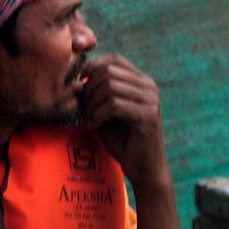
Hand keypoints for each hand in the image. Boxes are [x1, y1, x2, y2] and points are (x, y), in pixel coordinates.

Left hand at [74, 54, 166, 181]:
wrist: (144, 169)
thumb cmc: (122, 141)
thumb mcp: (106, 111)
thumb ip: (97, 93)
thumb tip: (77, 76)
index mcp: (141, 81)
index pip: (114, 59)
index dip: (92, 67)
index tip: (79, 85)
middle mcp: (149, 86)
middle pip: (109, 72)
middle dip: (89, 89)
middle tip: (84, 109)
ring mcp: (151, 100)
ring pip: (110, 87)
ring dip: (92, 104)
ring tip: (89, 119)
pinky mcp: (148, 115)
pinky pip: (114, 105)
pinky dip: (98, 115)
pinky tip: (95, 126)